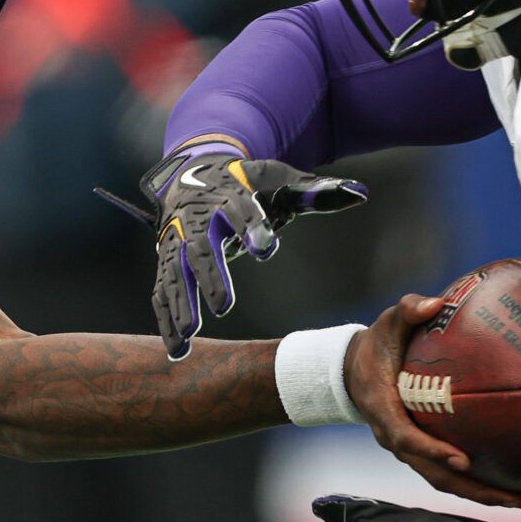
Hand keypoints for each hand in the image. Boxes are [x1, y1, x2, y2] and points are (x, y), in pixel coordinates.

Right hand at [137, 148, 366, 358]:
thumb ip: (315, 191)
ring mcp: (177, 241)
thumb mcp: (279, 180)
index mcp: (228, 193)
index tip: (267, 247)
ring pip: (175, 273)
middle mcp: (197, 218)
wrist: (192, 172)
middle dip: (211, 276)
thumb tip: (357, 193)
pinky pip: (163, 291)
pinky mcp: (166, 260)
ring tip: (189, 333)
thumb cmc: (246, 183)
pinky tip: (176, 350)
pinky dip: (166, 319)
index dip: (252, 226)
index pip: (238, 208)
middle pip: (200, 247)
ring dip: (181, 303)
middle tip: (224, 307)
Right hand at [346, 295, 520, 507]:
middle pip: (435, 475)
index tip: (463, 460)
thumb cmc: (375, 345)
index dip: (432, 452)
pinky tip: (513, 480)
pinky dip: (478, 480)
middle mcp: (395, 438)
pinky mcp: (420, 450)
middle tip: (519, 497)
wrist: (353, 370)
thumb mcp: (385, 322)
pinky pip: (448, 472)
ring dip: (484, 493)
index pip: (406, 439)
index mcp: (384, 411)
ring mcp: (409, 449)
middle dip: (476, 489)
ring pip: (444, 480)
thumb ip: (408, 310)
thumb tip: (436, 301)